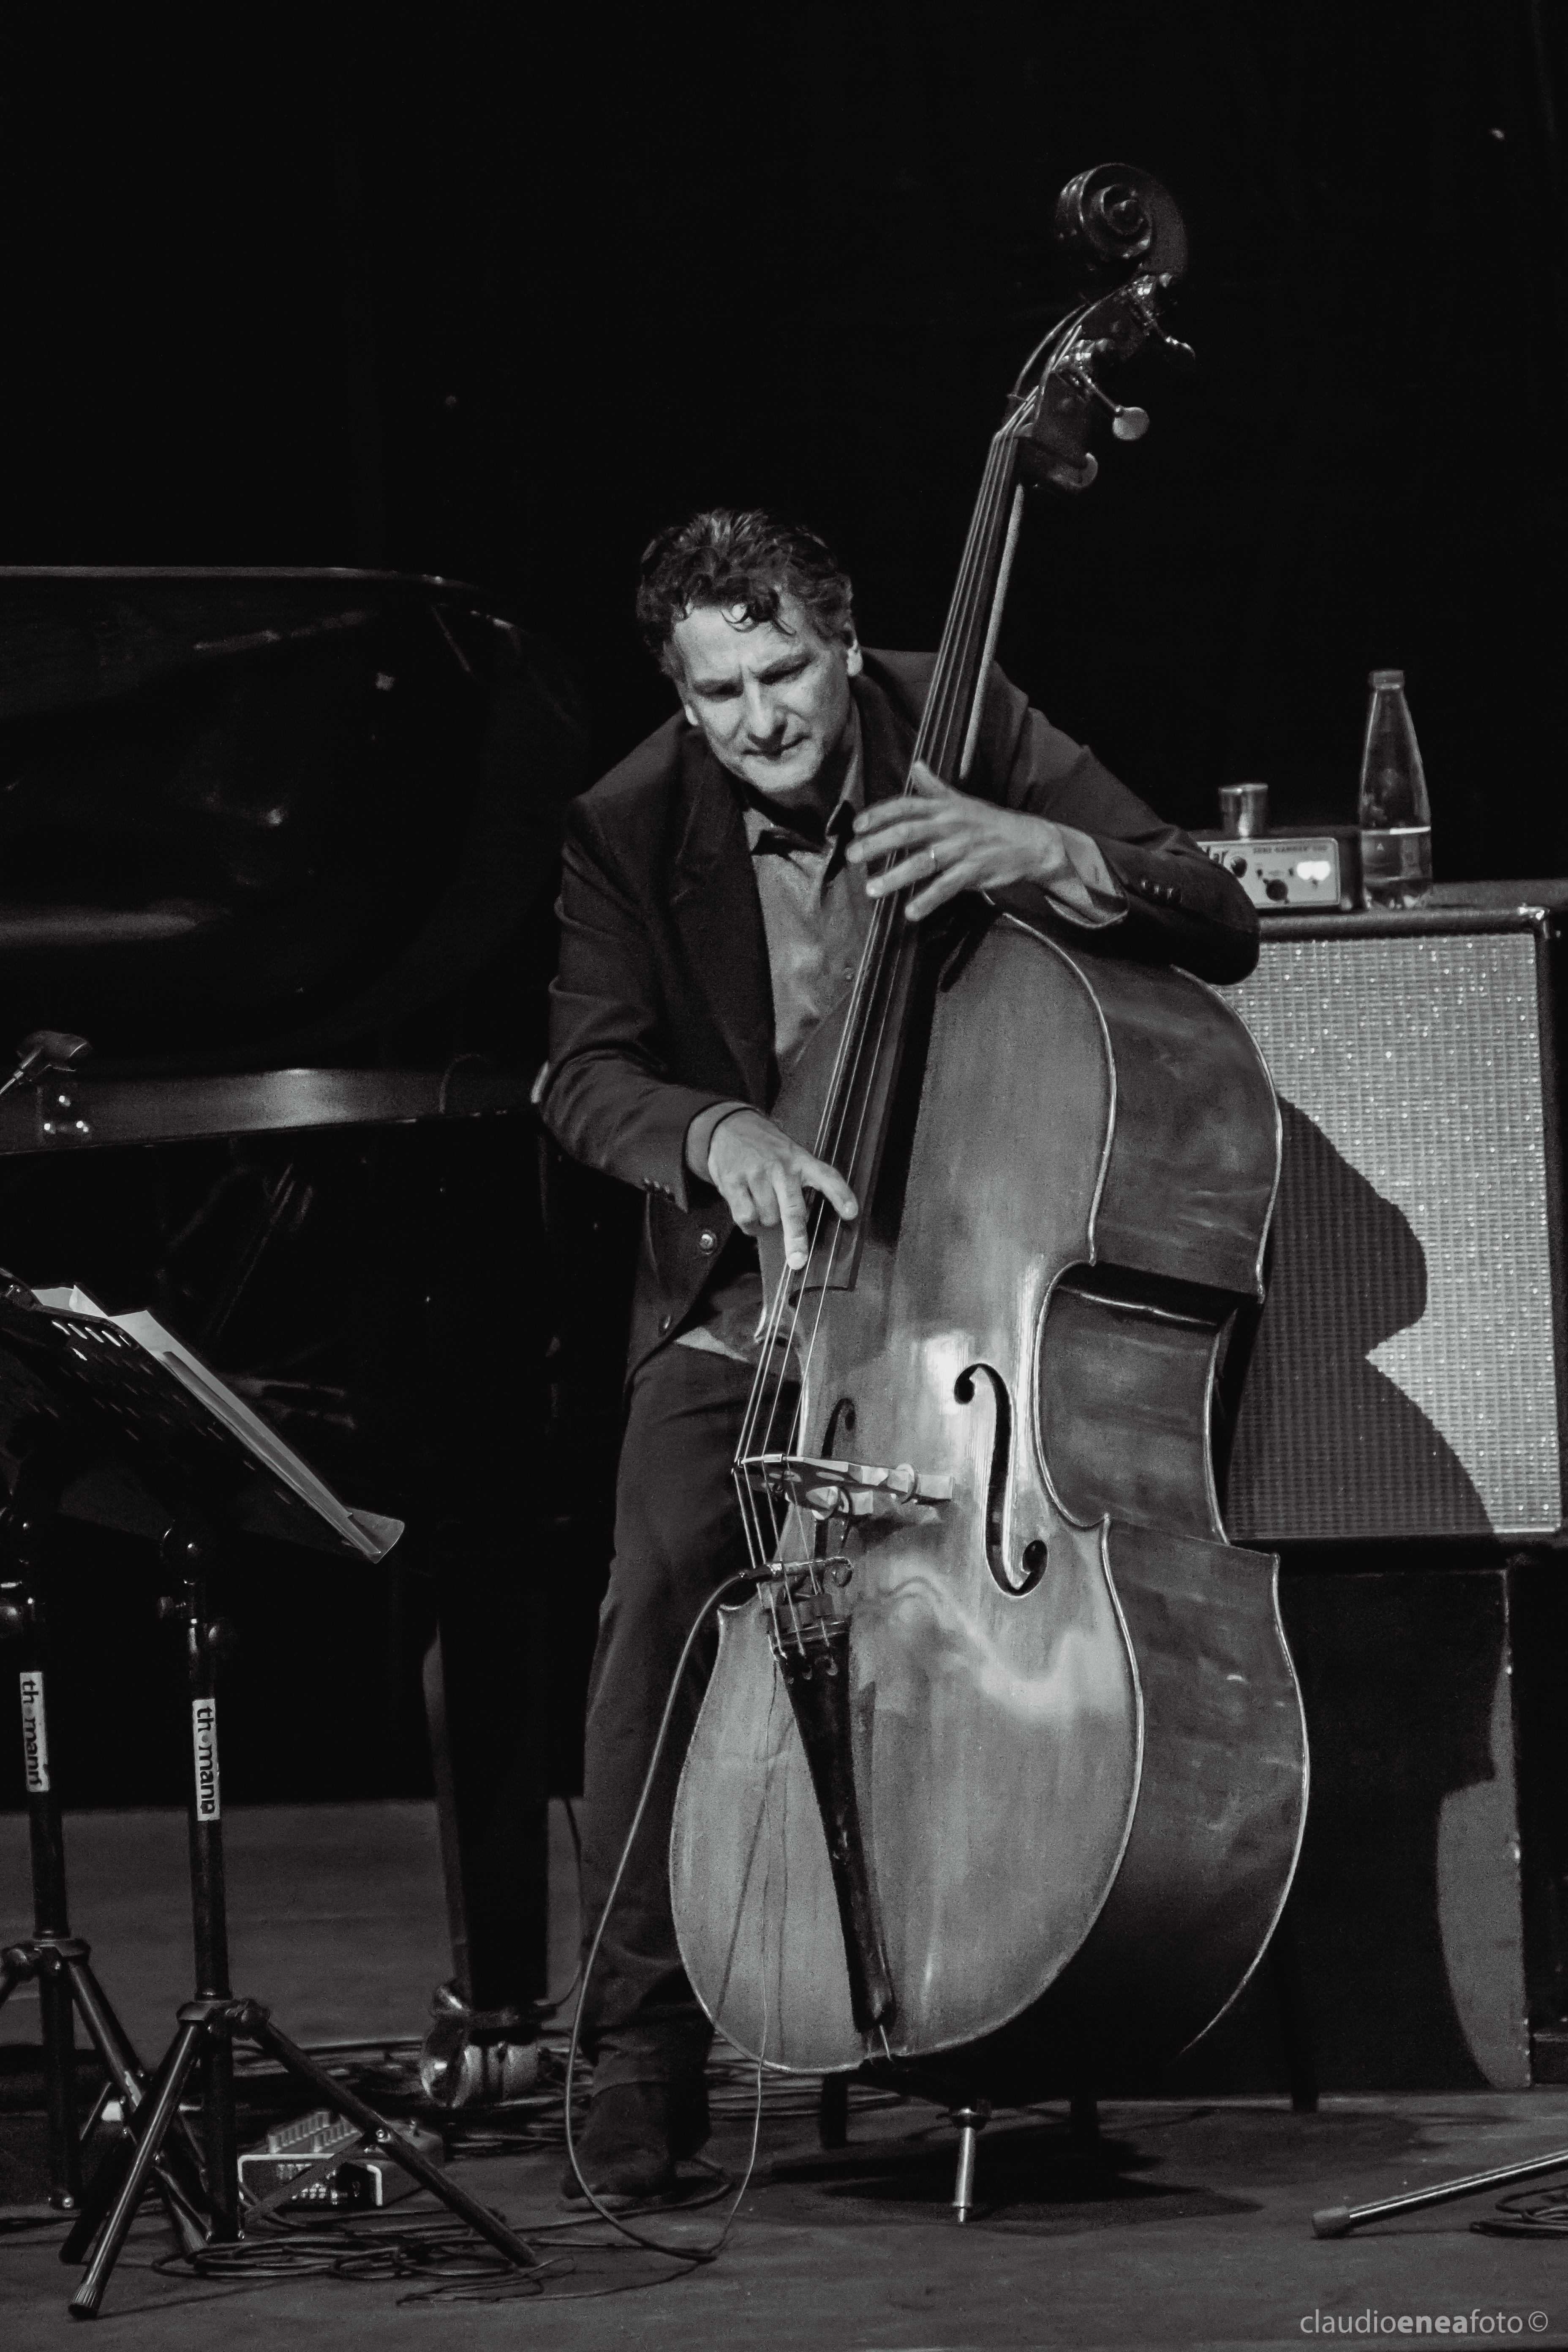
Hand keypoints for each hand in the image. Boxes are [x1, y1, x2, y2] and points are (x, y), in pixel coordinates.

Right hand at [707, 1110, 857, 1269]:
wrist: (729, 1126)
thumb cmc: (765, 1148)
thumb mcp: (790, 1155)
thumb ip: (800, 1183)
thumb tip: (803, 1222)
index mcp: (800, 1160)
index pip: (826, 1176)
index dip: (840, 1195)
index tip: (851, 1213)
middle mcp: (780, 1166)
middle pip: (793, 1209)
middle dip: (796, 1237)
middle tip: (798, 1258)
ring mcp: (756, 1173)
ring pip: (768, 1218)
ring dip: (767, 1222)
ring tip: (762, 1205)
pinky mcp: (734, 1181)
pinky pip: (745, 1216)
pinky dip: (749, 1224)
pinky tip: (748, 1212)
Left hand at [846, 759, 1075, 920]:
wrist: (1030, 841)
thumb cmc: (988, 823)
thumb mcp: (961, 802)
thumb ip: (934, 788)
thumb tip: (915, 764)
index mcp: (944, 807)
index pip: (905, 806)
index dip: (879, 814)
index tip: (856, 826)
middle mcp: (950, 825)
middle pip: (907, 832)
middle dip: (877, 844)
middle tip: (852, 856)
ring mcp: (962, 849)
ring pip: (923, 862)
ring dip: (895, 877)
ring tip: (871, 890)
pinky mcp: (975, 871)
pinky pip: (947, 887)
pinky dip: (928, 900)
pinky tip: (909, 912)